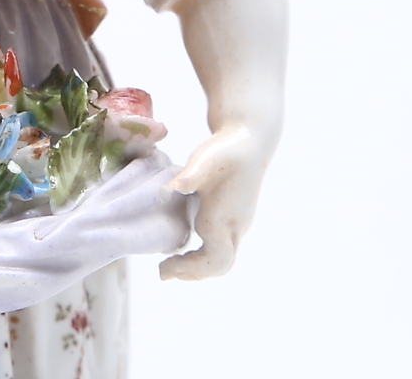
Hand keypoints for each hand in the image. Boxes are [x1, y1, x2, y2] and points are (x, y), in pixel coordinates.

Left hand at [158, 123, 268, 280]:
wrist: (248, 139)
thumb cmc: (225, 149)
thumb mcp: (205, 158)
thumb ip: (190, 175)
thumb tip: (170, 189)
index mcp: (226, 215)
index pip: (215, 259)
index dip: (191, 268)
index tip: (164, 267)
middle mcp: (235, 225)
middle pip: (220, 266)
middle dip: (192, 272)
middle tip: (163, 271)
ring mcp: (237, 223)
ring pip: (222, 260)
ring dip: (197, 267)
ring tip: (171, 266)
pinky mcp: (233, 218)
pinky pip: (221, 248)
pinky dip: (201, 256)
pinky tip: (183, 249)